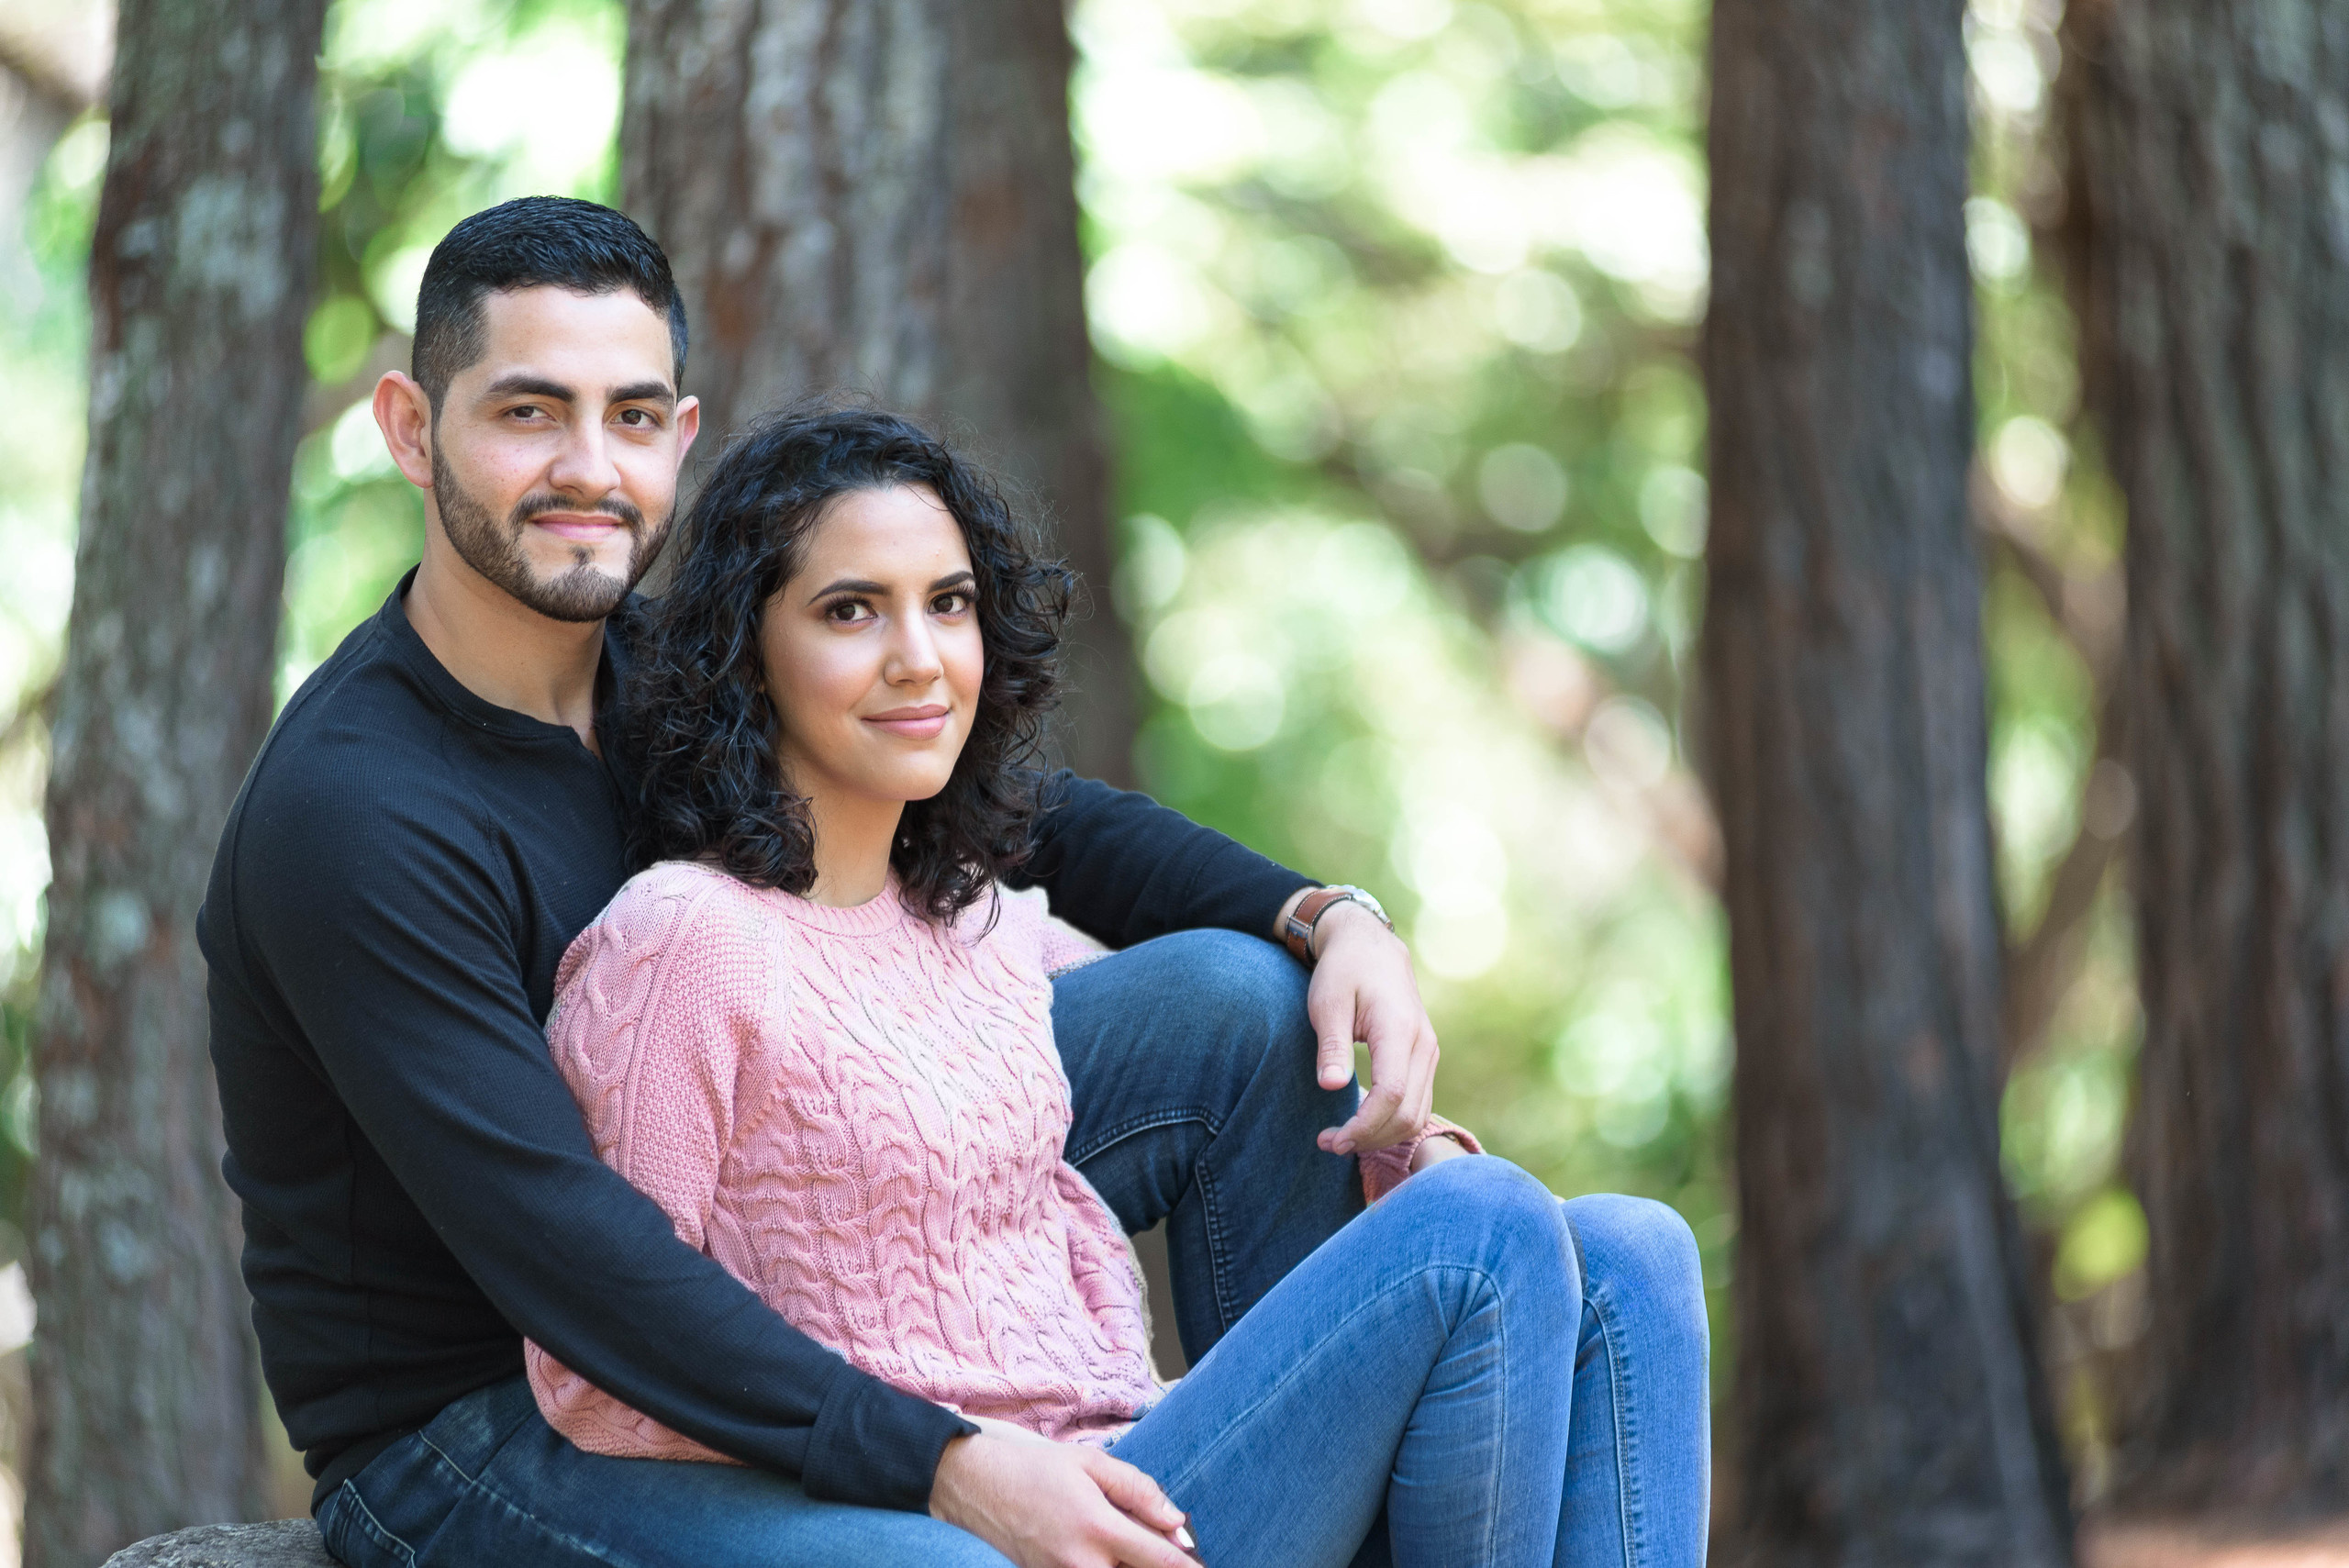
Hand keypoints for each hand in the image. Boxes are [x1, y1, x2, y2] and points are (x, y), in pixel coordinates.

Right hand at [930, 1426, 1200, 1567]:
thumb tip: (1176, 1522)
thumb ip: (1138, 1491)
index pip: (1158, 1560)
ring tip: (1130, 1543)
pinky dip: (1105, 1565)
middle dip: (1156, 1564)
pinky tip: (1105, 1549)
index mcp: (1097, 1527)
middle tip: (1164, 1546)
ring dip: (1129, 1563)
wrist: (972, 1485)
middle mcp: (1081, 1562)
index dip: (1187, 1566)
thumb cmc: (1032, 1466)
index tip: (1201, 1564)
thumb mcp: (1090, 1463)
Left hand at [1301, 900, 1438, 1155]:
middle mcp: (1424, 1045)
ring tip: (1341, 1138)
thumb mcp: (1328, 1002)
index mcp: (1400, 1029)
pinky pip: (1417, 1104)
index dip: (1364, 1126)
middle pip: (1408, 1113)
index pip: (1392, 1095)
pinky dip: (1391, 1122)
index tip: (1331, 1139)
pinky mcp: (1424, 1059)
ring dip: (1381, 1136)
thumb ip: (1332, 1045)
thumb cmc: (1344, 971)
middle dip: (1369, 1138)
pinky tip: (1360, 1123)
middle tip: (1328, 1143)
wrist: (1371, 946)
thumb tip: (1331, 1087)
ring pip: (1417, 1115)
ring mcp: (1429, 1053)